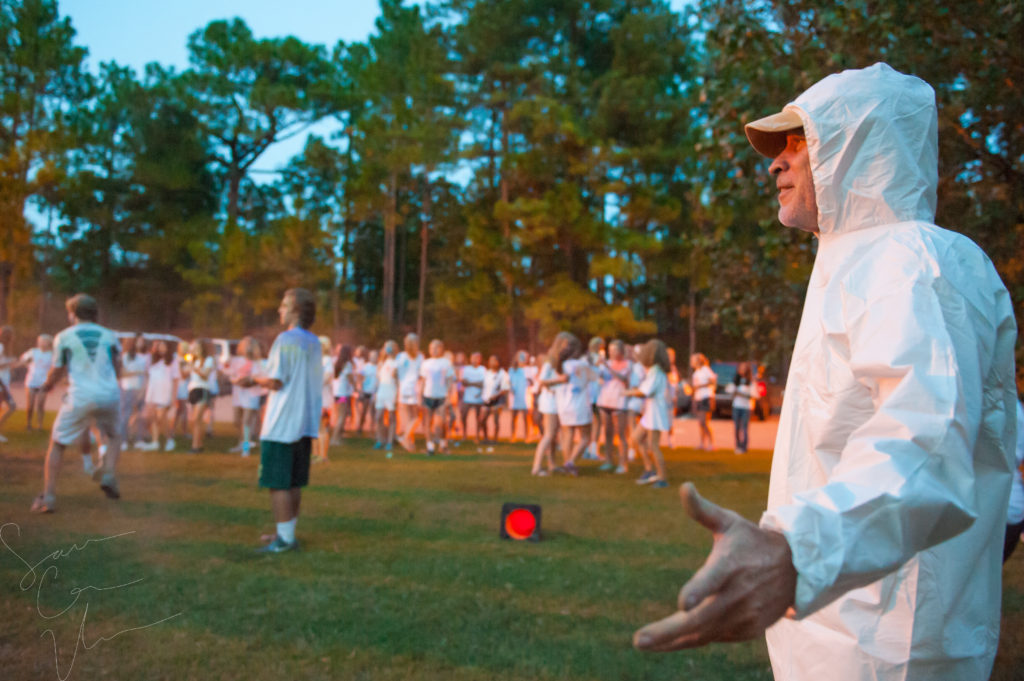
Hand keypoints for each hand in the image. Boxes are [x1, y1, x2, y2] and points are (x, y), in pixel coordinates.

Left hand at [633, 483, 796, 650]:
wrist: (796, 570)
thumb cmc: (753, 541)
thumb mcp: (730, 522)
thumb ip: (702, 510)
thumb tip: (684, 487)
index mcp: (731, 564)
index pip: (714, 579)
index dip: (698, 591)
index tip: (682, 604)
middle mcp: (739, 593)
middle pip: (701, 617)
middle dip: (668, 631)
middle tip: (638, 640)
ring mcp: (744, 615)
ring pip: (704, 633)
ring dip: (673, 641)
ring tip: (644, 643)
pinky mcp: (748, 630)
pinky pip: (714, 637)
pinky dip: (691, 641)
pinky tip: (666, 643)